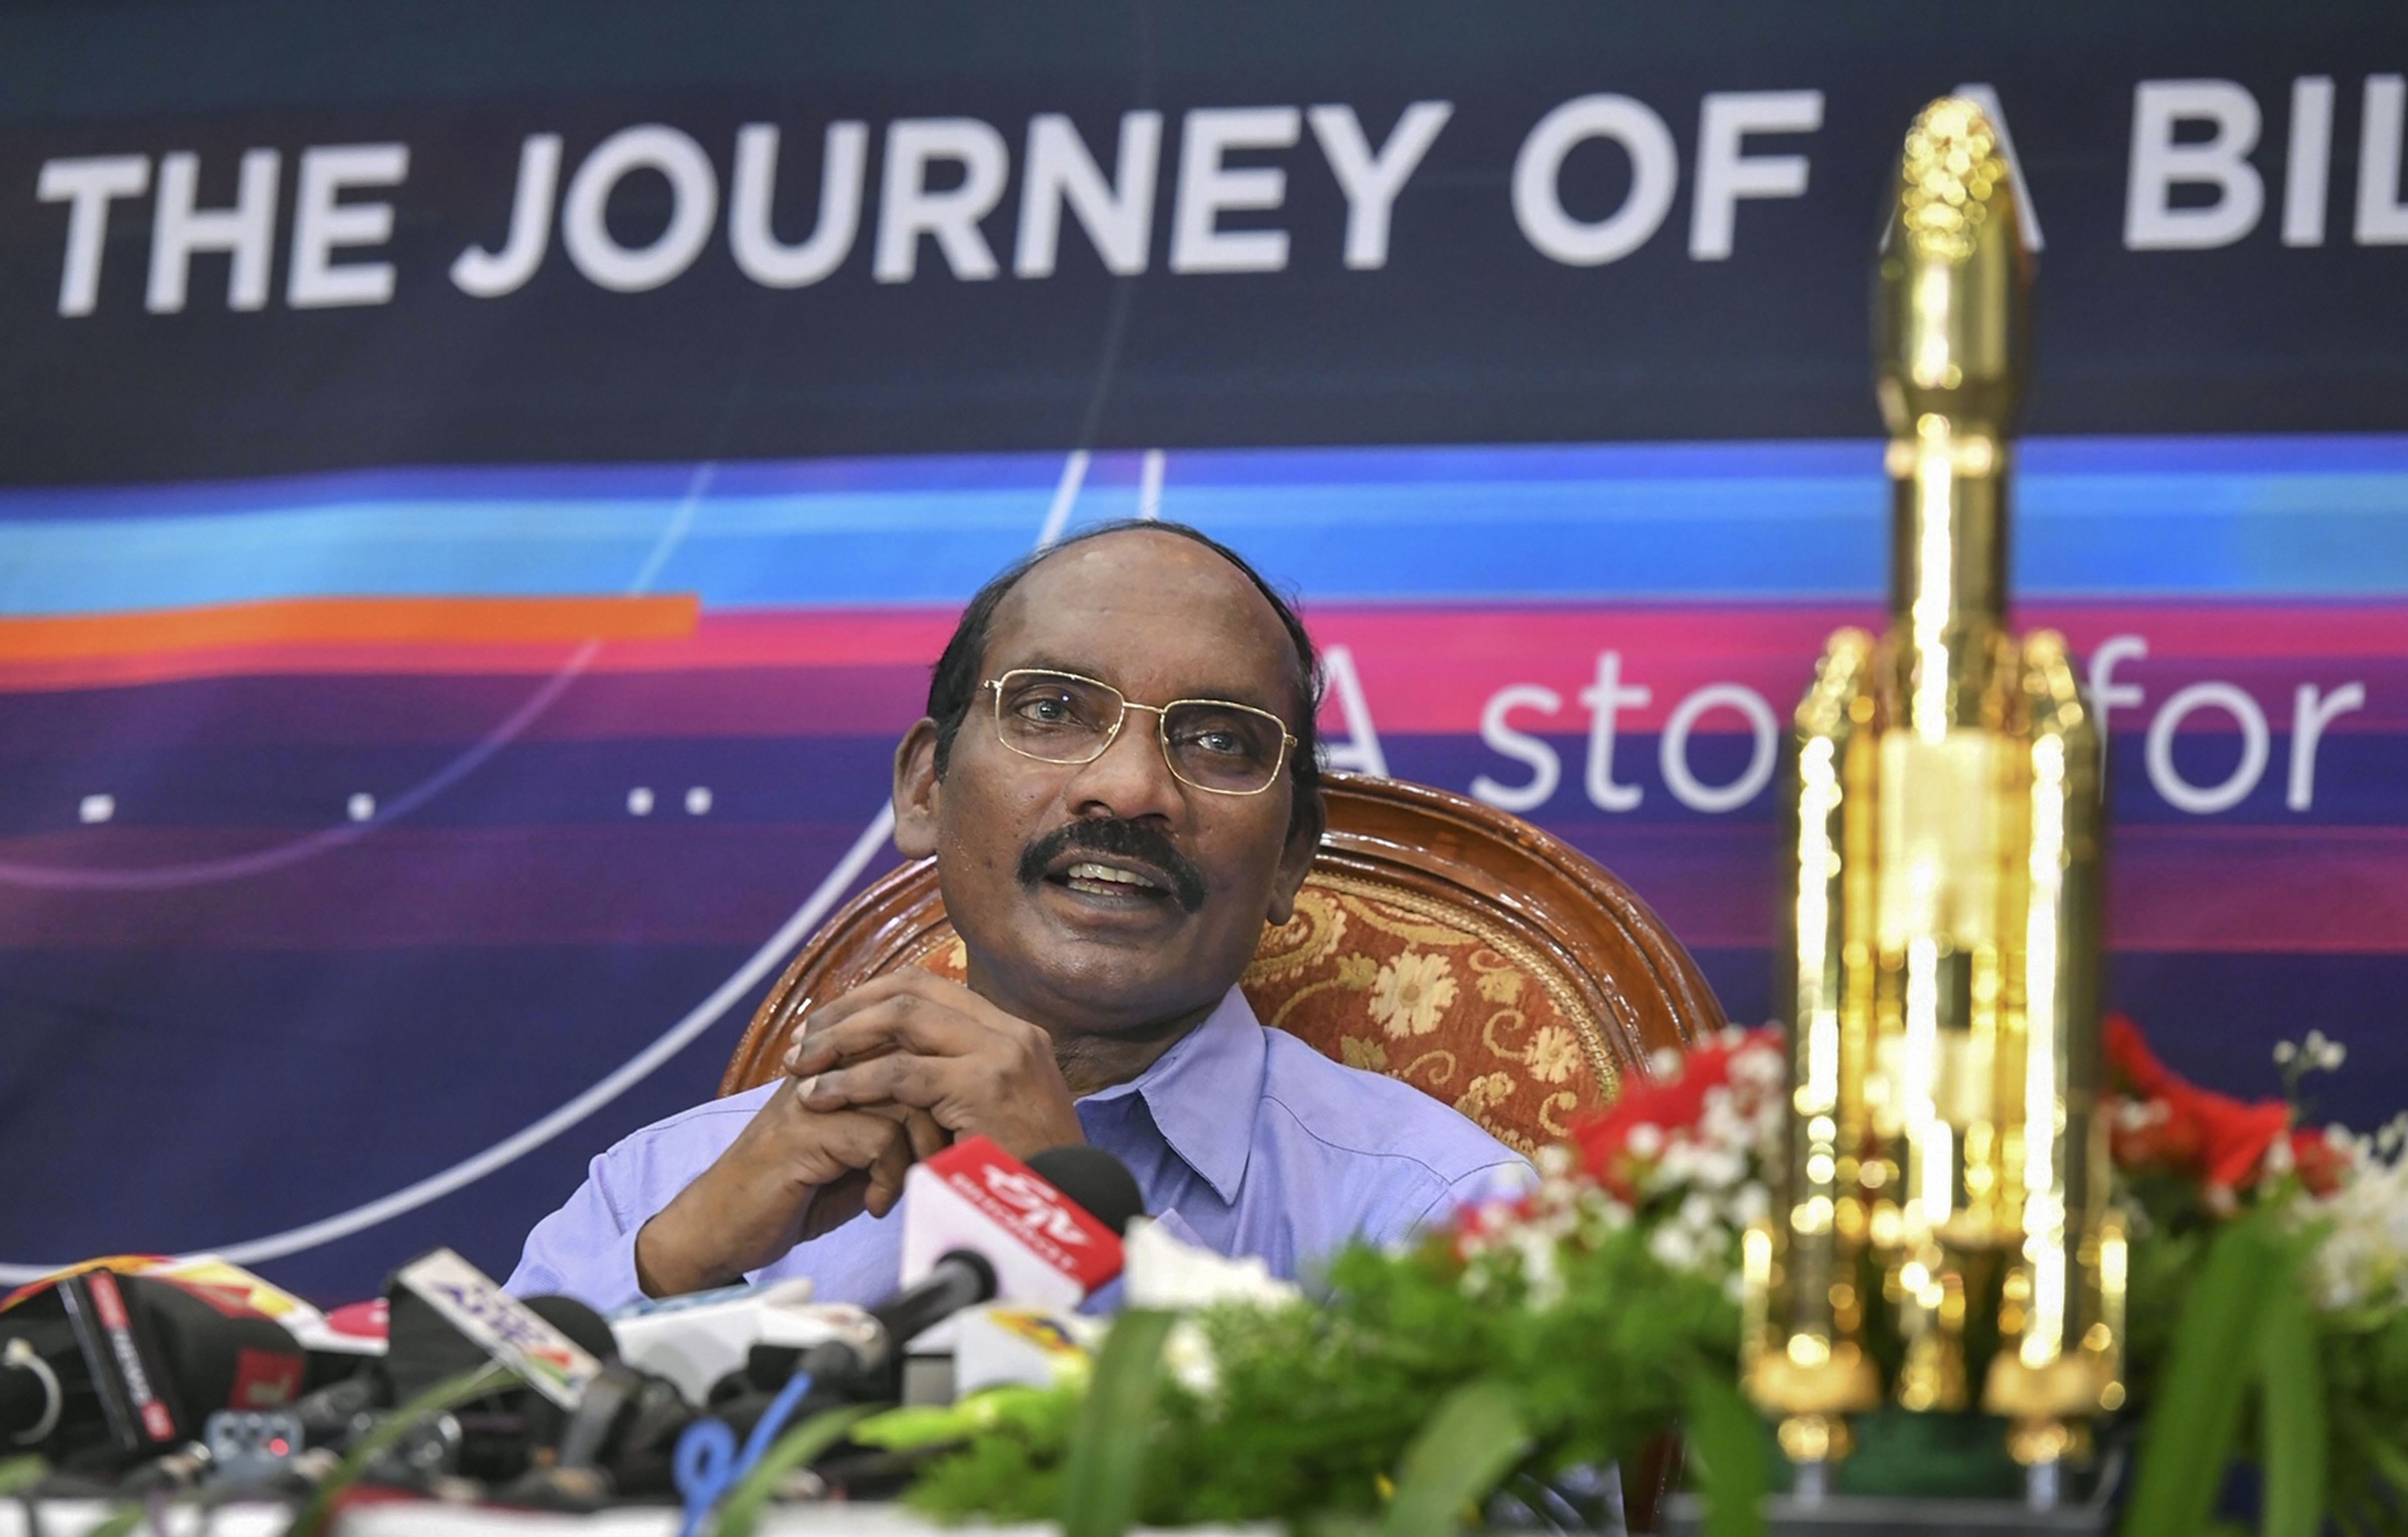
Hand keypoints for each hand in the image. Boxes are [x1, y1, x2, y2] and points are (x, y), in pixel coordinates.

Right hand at [632, 1081, 946, 1297]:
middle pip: (916, 1064)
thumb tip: (953, 1123)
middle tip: (936, 1164)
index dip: (940, 1091)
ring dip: (918, 1152)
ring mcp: (812, 1096)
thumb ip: (895, 1128)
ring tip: (902, 1186)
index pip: (911, 1044)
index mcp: (837, 1063)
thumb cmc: (793, 1192)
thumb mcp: (855, 1156)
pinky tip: (874, 1204)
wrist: (719, 1226)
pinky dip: (889, 1177)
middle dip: (940, 1120)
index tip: (945, 1139)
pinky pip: (880, 1138)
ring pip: (905, 1100)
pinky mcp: (804, 1131)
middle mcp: (825, 1067)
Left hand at [784, 971, 1085, 1159]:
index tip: (827, 1024)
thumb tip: (889, 1066)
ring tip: (801, 1068)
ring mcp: (1003, 1054)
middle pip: (911, 989)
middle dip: (846, 1011)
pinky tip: (822, 1098)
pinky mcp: (985, 1086)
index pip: (928, 986)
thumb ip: (954, 1084)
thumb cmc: (1024, 1179)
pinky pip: (901, 1072)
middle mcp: (1012, 1031)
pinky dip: (853, 1081)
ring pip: (902, 1017)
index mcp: (1013, 1032)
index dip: (869, 999)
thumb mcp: (991, 1116)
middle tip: (802, 1042)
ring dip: (842, 1039)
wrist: (1071, 1214)